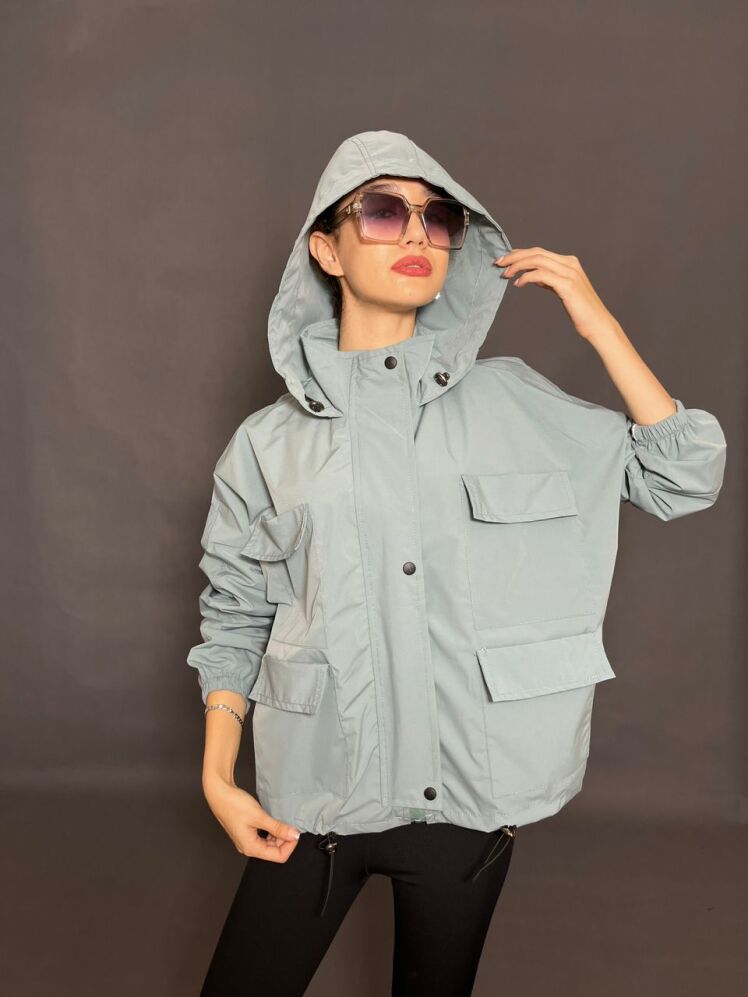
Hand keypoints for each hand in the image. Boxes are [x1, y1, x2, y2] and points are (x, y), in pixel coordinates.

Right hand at [203, 775, 301, 861]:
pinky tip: (273, 821)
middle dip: (285, 839)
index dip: (290, 845)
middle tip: (289, 824)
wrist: (219, 794)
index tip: (295, 831)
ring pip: (270, 844)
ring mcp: (247, 840)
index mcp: (251, 848)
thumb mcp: (259, 816)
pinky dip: (272, 831)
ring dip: (279, 834)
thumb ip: (277, 827)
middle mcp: (248, 847)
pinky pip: (264, 837)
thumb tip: (294, 835)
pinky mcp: (247, 832)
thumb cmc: (234, 805)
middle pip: (274, 851)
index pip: (279, 856)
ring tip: (281, 821)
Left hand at [494, 247, 618, 342]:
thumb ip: (550, 281)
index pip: (539, 252)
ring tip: (505, 274)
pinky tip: (518, 284)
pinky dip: (527, 277)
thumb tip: (532, 276)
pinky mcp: (567, 285)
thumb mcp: (562, 290)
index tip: (505, 259)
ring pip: (537, 261)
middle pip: (536, 253)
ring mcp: (569, 273)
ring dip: (518, 266)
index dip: (520, 253)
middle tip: (498, 264)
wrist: (597, 323)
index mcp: (569, 262)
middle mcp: (570, 264)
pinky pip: (541, 275)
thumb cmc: (580, 310)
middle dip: (514, 257)